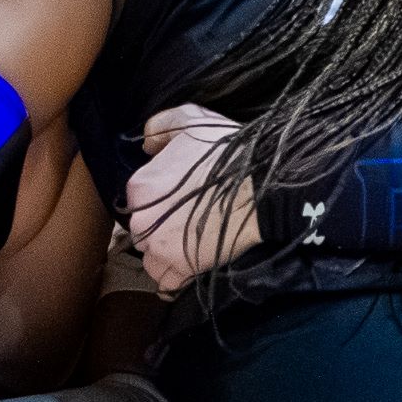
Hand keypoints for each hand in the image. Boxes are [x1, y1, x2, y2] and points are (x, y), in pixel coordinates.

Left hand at [123, 105, 252, 289]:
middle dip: (162, 224)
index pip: (140, 198)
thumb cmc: (228, 153)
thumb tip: (146, 144)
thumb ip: (159, 127)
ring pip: (150, 255)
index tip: (181, 196)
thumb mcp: (191, 120)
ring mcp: (158, 248)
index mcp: (140, 185)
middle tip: (189, 218)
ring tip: (191, 241)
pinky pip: (166, 281)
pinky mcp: (180, 270)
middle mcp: (140, 219)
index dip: (161, 196)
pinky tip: (191, 263)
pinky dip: (176, 275)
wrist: (261, 189)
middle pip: (143, 227)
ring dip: (166, 251)